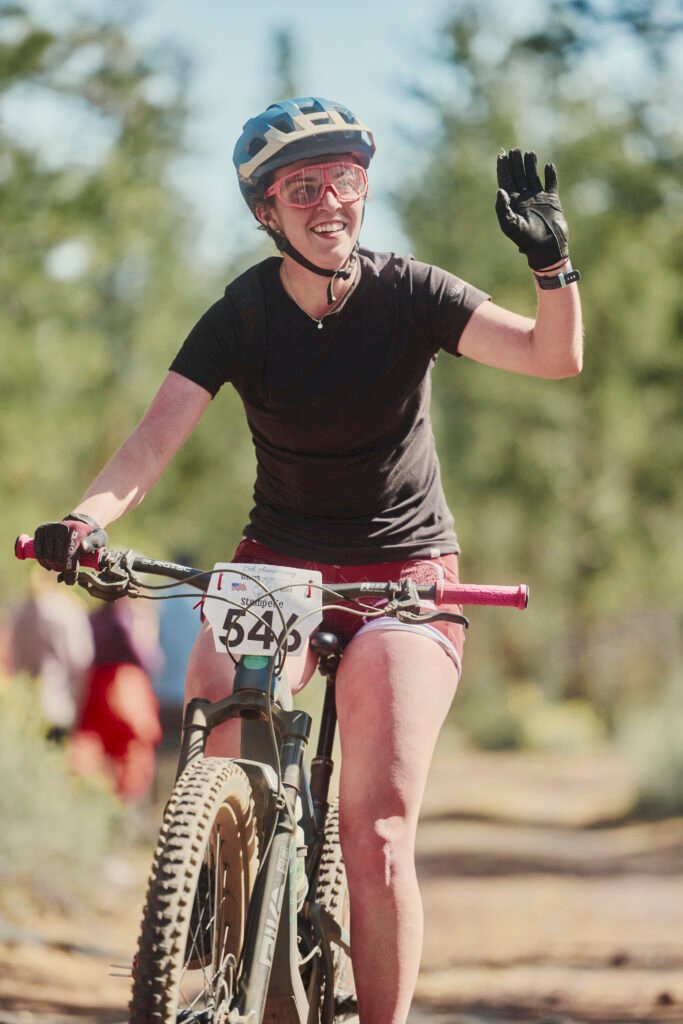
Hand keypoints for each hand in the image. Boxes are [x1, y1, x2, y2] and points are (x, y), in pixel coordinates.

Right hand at [33, 513, 107, 584]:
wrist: (77, 522)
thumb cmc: (89, 535)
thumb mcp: (99, 537)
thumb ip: (95, 543)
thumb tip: (83, 547)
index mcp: (77, 530)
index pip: (70, 554)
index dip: (69, 570)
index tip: (70, 581)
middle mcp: (62, 527)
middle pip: (58, 556)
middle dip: (62, 570)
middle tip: (66, 575)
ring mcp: (50, 528)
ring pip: (48, 554)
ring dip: (52, 566)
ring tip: (58, 570)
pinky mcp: (41, 530)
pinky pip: (38, 549)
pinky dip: (42, 560)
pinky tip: (48, 566)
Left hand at [495, 149, 568, 269]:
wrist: (547, 247)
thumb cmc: (526, 239)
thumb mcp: (510, 225)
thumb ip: (503, 208)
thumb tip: (500, 190)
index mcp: (512, 203)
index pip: (506, 181)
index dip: (503, 168)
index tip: (501, 155)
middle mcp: (524, 198)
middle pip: (518, 176)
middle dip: (516, 163)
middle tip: (515, 150)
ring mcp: (538, 198)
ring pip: (533, 176)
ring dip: (531, 165)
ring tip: (529, 153)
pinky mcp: (552, 200)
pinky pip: (551, 183)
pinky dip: (550, 175)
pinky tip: (548, 166)